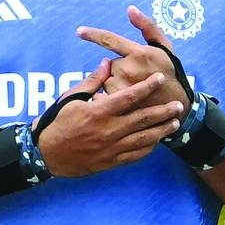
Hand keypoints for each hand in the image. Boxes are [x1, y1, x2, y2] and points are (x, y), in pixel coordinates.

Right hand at [35, 58, 183, 177]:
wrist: (46, 153)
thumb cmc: (57, 121)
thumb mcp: (71, 97)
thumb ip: (93, 81)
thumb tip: (108, 63)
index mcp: (99, 111)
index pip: (129, 97)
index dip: (147, 87)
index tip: (160, 79)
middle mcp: (108, 130)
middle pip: (142, 119)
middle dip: (162, 111)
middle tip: (178, 104)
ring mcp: (111, 148)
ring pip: (143, 139)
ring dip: (161, 130)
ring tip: (174, 123)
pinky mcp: (110, 161)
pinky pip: (135, 155)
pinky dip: (148, 147)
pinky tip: (157, 140)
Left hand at [77, 5, 190, 116]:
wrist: (178, 105)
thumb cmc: (170, 72)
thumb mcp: (164, 46)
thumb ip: (147, 26)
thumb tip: (130, 9)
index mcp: (139, 53)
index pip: (110, 40)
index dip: (93, 34)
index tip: (79, 31)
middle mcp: (130, 69)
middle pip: (109, 64)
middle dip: (119, 68)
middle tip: (136, 76)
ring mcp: (124, 88)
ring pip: (107, 81)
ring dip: (116, 84)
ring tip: (134, 89)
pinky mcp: (121, 105)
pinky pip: (106, 96)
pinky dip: (112, 98)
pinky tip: (126, 102)